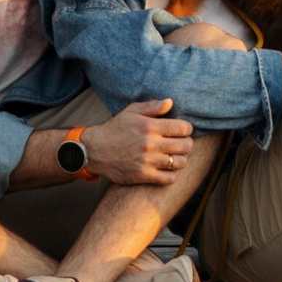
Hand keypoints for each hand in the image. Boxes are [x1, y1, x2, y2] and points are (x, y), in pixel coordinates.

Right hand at [83, 99, 197, 185]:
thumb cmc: (114, 129)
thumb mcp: (130, 112)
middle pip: (185, 146)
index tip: (182, 131)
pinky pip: (169, 178)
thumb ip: (152, 107)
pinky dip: (171, 174)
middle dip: (186, 144)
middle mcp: (150, 144)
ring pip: (180, 163)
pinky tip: (166, 169)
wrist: (94, 150)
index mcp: (149, 126)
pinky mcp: (143, 175)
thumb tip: (170, 102)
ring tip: (174, 156)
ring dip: (180, 159)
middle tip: (181, 144)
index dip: (187, 129)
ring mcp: (147, 161)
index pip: (183, 128)